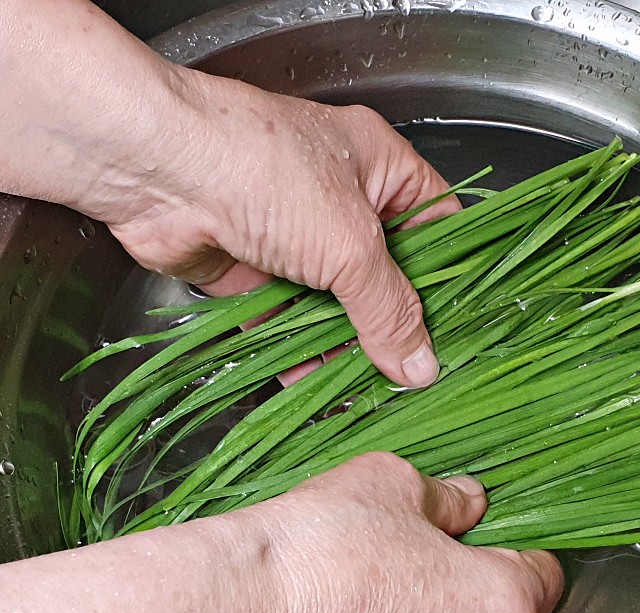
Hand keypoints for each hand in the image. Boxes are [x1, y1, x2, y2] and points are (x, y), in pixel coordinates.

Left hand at [106, 80, 459, 386]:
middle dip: (399, 326)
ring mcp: (297, 238)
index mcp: (380, 169)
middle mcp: (342, 202)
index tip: (465, 330)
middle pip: (388, 277)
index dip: (454, 279)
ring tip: (378, 396)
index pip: (439, 227)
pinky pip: (293, 323)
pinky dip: (305, 357)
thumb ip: (389, 310)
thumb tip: (421, 366)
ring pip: (340, 306)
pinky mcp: (258, 272)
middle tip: (422, 375)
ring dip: (353, 349)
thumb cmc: (262, 172)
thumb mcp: (349, 244)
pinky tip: (324, 393)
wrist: (154, 169)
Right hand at [227, 453, 563, 612]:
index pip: (544, 579)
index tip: (489, 544)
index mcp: (500, 610)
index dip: (518, 552)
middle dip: (463, 602)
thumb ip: (449, 498)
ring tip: (362, 612)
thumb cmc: (323, 547)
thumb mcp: (394, 483)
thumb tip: (468, 504)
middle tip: (410, 570)